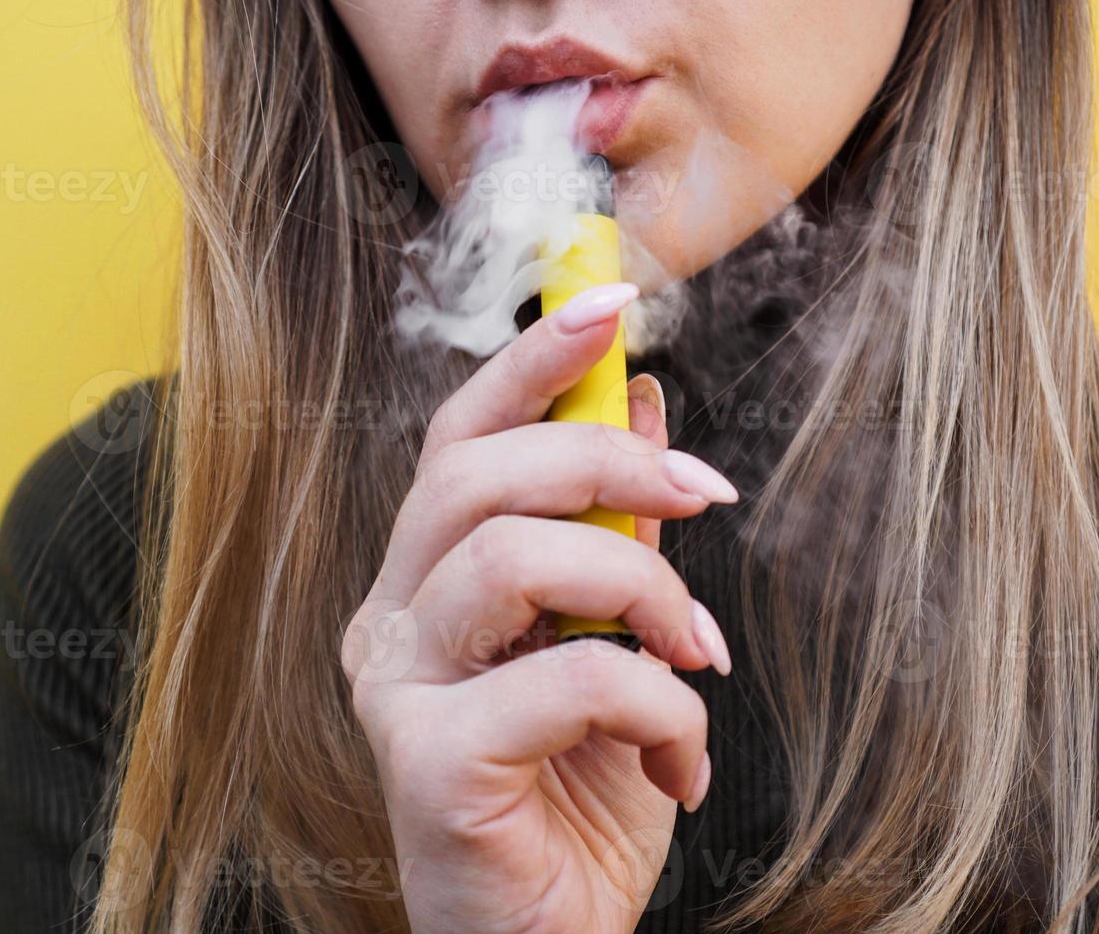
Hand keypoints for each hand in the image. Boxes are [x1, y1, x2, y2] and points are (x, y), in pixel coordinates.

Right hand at [342, 283, 738, 933]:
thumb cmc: (578, 798)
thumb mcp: (615, 644)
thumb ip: (612, 529)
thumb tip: (643, 403)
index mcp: (426, 583)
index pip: (459, 437)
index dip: (532, 359)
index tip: (612, 300)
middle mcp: (390, 623)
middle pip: (475, 474)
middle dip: (608, 465)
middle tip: (709, 500)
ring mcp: (397, 692)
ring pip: (512, 557)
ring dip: (643, 589)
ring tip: (698, 656)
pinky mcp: (428, 763)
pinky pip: (569, 677)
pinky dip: (657, 707)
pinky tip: (677, 766)